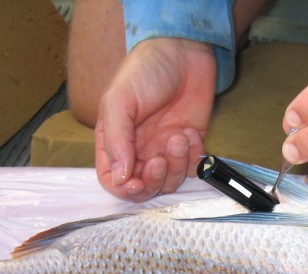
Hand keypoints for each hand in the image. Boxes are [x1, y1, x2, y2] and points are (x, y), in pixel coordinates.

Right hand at [95, 38, 215, 201]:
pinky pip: (192, 168)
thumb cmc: (145, 70)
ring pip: (170, 181)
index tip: (137, 183)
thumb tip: (118, 177)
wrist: (184, 51)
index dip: (124, 189)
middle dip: (154, 180)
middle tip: (161, 160)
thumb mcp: (120, 100)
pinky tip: (191, 132)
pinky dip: (194, 157)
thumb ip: (116, 140)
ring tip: (179, 136)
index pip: (113, 180)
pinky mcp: (190, 145)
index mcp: (115, 142)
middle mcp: (140, 150)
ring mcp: (166, 149)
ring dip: (177, 165)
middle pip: (144, 187)